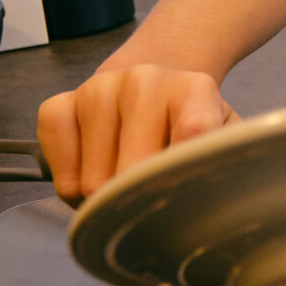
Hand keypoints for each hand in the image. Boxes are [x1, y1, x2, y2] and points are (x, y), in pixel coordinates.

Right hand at [37, 64, 236, 202]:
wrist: (153, 86)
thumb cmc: (190, 125)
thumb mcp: (222, 138)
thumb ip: (227, 161)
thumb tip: (222, 205)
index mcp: (193, 88)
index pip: (193, 135)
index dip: (184, 177)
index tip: (183, 204)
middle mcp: (144, 80)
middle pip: (134, 171)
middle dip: (140, 201)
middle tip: (151, 201)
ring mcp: (98, 89)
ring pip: (92, 181)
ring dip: (105, 198)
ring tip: (124, 184)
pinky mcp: (59, 105)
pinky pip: (58, 170)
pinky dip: (70, 187)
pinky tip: (93, 172)